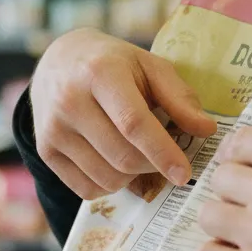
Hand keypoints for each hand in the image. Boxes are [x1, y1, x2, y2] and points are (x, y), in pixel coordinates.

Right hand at [30, 29, 216, 199]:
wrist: (57, 62)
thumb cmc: (112, 64)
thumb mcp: (149, 66)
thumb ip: (179, 97)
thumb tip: (206, 130)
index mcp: (100, 73)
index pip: (133, 123)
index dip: (162, 152)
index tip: (185, 174)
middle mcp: (70, 101)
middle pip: (122, 157)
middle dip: (152, 165)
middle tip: (163, 156)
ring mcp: (53, 129)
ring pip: (106, 178)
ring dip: (132, 177)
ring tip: (136, 153)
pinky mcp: (45, 151)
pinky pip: (87, 188)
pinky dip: (110, 184)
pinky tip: (113, 162)